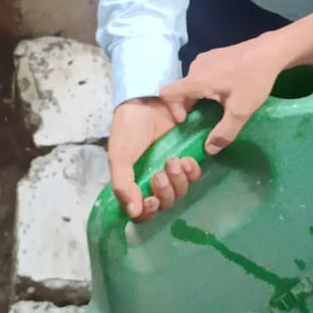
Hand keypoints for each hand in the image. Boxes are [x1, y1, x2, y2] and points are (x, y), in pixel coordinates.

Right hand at [107, 98, 198, 222]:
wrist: (147, 99)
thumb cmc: (128, 127)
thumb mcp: (120, 155)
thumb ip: (122, 183)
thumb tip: (132, 212)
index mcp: (134, 184)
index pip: (143, 212)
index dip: (148, 213)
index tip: (150, 201)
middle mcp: (153, 181)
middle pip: (165, 204)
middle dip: (165, 193)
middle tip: (160, 175)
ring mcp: (170, 170)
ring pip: (180, 191)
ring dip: (178, 181)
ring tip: (173, 161)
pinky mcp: (186, 158)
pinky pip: (193, 176)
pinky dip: (191, 172)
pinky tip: (186, 160)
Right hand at [160, 36, 284, 153]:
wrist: (271, 51)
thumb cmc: (254, 79)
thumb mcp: (241, 111)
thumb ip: (224, 132)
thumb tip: (209, 150)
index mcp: (196, 80)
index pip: (167, 93)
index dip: (171, 110)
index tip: (188, 120)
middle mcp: (195, 67)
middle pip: (180, 90)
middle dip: (188, 107)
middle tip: (205, 120)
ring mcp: (204, 59)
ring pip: (191, 83)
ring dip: (198, 98)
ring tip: (217, 108)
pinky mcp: (214, 55)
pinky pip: (201, 75)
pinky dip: (206, 87)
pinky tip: (225, 92)